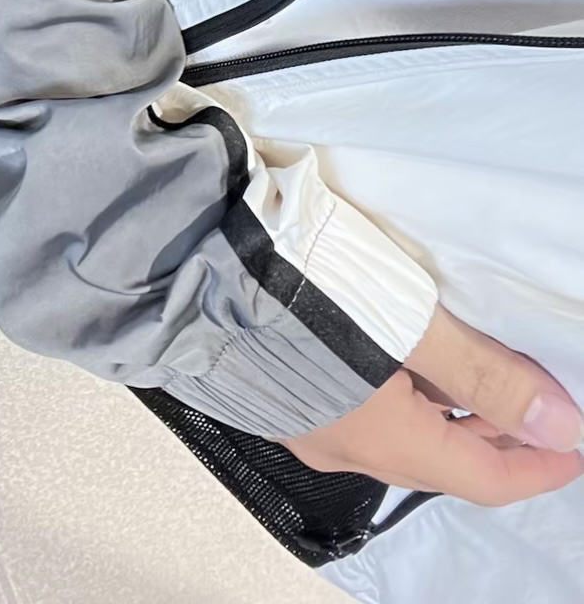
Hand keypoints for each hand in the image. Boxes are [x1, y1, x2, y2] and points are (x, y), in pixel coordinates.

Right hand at [282, 307, 583, 505]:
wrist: (187, 254)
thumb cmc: (297, 279)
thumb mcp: (409, 317)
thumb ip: (484, 371)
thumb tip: (557, 423)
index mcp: (382, 439)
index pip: (485, 477)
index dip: (540, 465)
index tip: (576, 443)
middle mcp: (341, 446)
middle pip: (439, 460)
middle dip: (496, 437)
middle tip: (537, 401)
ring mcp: (300, 422)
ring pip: (395, 435)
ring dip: (444, 413)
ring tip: (476, 369)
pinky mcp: (270, 389)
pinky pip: (353, 411)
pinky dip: (396, 395)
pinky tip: (399, 356)